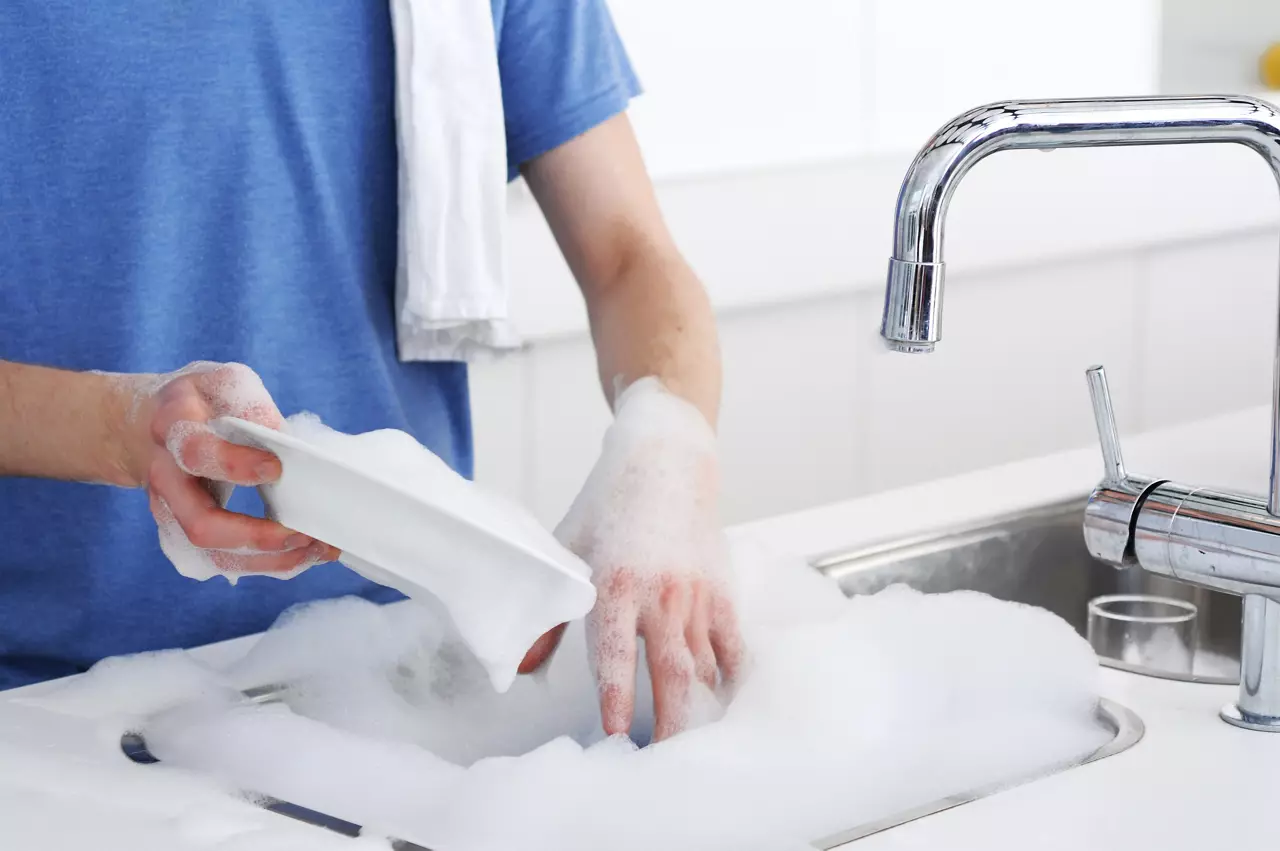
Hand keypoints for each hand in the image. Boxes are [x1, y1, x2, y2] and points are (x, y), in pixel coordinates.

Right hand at [113, 362, 338, 579]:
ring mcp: (171, 513)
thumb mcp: (224, 384)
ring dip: (269, 560)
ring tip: (316, 549)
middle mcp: (166, 478)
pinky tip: (302, 555)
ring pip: (212, 555)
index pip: (195, 453)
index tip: (276, 469)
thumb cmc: (198, 403)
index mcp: (173, 428)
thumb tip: (289, 445)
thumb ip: (253, 407)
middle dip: (256, 536)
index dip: (234, 465)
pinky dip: (266, 564)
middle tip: (303, 532)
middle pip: (200, 525)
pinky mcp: (184, 534)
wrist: (144, 427)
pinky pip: (223, 562)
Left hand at [522, 378, 744, 741]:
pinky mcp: (721, 588)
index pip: (615, 653)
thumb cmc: (608, 504)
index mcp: (616, 583)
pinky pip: (730, 643)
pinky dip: (728, 674)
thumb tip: (520, 665)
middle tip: (661, 759)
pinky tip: (723, 701)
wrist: (665, 460)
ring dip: (695, 706)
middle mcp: (661, 593)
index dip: (615, 695)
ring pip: (701, 664)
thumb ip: (549, 611)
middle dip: (667, 721)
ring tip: (689, 742)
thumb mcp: (567, 550)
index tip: (614, 732)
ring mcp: (696, 593)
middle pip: (669, 671)